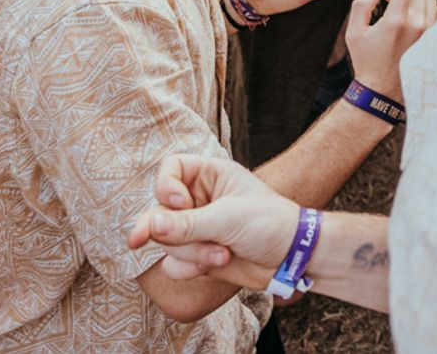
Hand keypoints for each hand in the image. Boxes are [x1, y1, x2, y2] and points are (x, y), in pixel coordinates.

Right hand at [129, 152, 296, 287]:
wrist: (291, 259)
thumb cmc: (268, 224)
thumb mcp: (228, 219)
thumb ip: (185, 225)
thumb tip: (146, 227)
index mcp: (209, 175)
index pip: (169, 169)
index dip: (166, 187)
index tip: (181, 203)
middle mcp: (198, 199)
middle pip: (160, 211)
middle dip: (179, 232)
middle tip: (200, 241)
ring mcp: (195, 227)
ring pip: (165, 241)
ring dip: (192, 252)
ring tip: (224, 253)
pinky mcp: (196, 254)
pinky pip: (172, 264)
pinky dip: (190, 268)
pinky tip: (216, 265)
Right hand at [344, 0, 436, 92]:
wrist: (383, 91)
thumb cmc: (367, 61)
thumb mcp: (354, 33)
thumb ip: (362, 5)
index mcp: (396, 20)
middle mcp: (417, 24)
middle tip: (394, 5)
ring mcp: (430, 32)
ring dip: (418, 0)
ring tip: (406, 15)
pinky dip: (431, 12)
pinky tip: (418, 23)